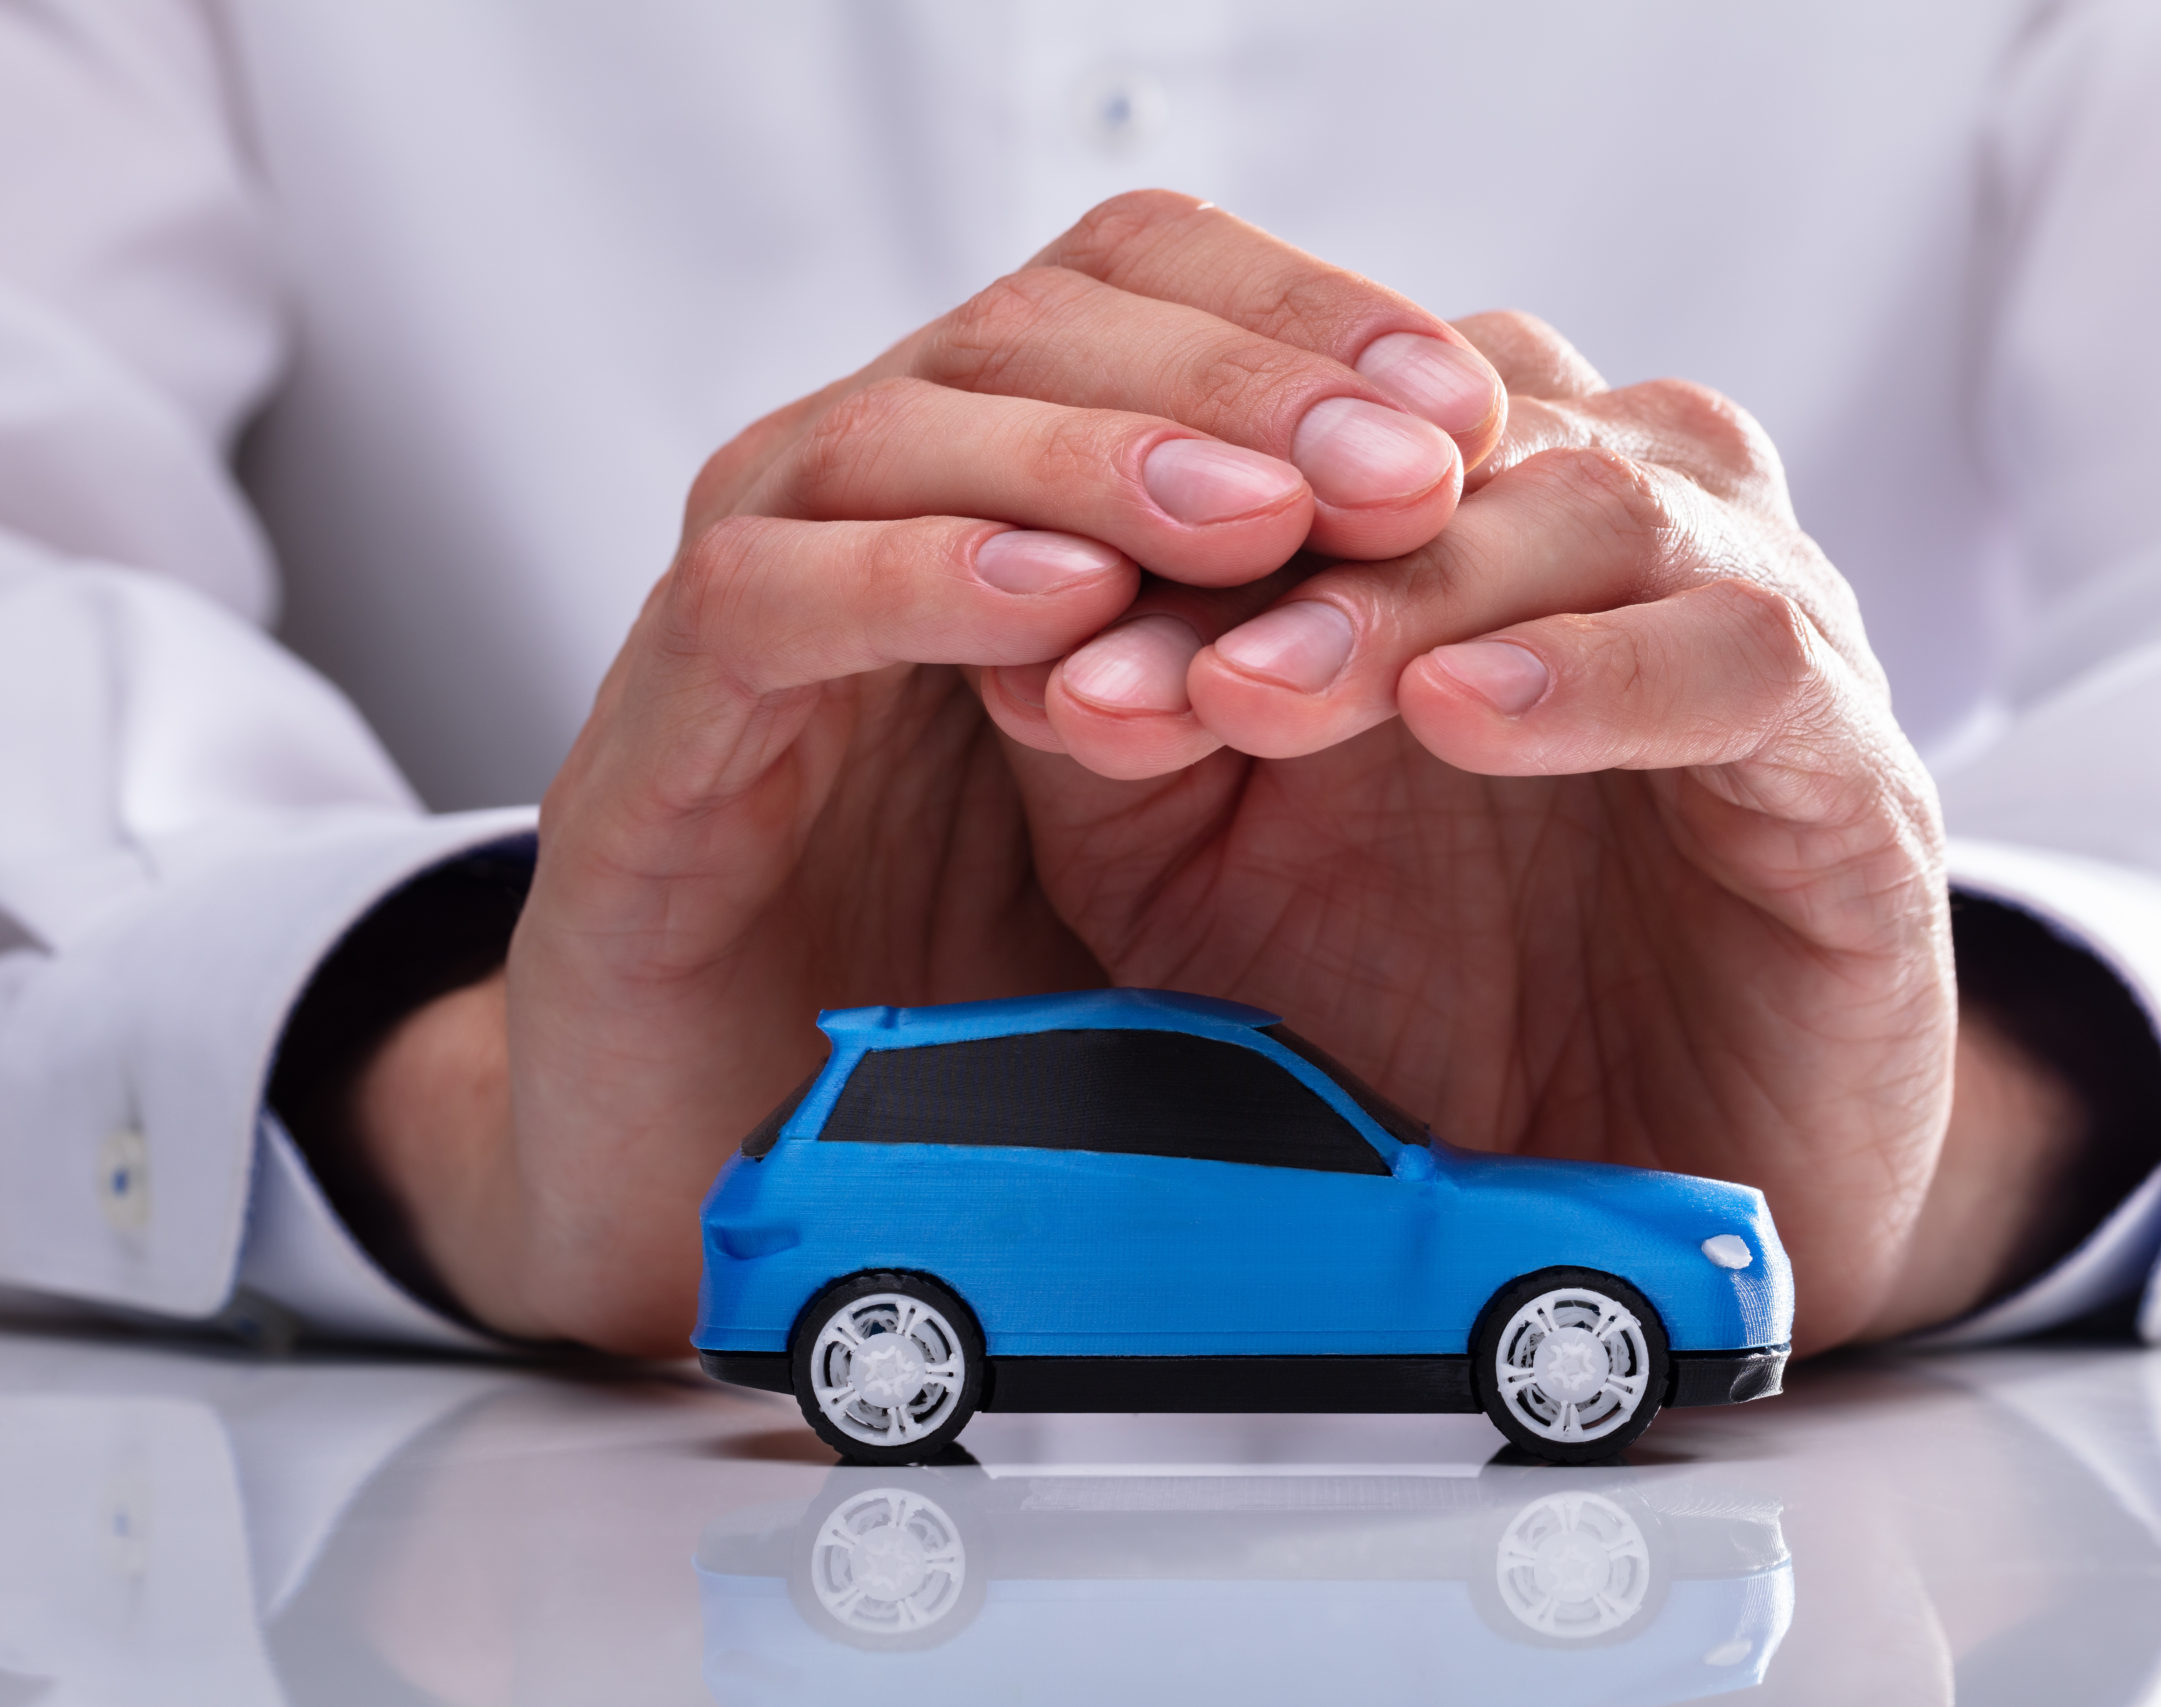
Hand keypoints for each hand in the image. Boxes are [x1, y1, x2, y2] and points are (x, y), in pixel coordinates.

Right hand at [353, 193, 1506, 1351]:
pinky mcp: (653, 739)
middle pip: (1033, 322)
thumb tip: (1507, 610)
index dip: (1302, 317)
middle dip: (1236, 379)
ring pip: (901, 429)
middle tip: (1401, 461)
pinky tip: (1068, 611)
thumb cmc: (964, 987)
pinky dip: (921, 583)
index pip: (1136, 287)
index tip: (1462, 400)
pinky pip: (773, 601)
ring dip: (1098, 459)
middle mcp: (860, 505)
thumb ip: (1274, 691)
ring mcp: (748, 602)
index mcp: (993, 492)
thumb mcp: (1171, 827)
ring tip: (1263, 522)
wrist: (718, 1165)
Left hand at [963, 310, 1959, 1349]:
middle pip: (1449, 442)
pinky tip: (1472, 716)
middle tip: (1131, 647)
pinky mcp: (1854, 763)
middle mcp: (1612, 533)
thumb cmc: (1426, 1009)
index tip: (1018, 606)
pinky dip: (1599, 673)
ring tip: (1266, 688)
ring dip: (1416, 592)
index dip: (1164, 504)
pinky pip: (1744, 656)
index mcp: (1462, 526)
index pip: (1317, 429)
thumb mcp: (1210, 872)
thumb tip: (999, 621)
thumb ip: (1125, 737)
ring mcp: (1748, 624)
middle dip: (1273, 533)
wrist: (1636, 1200)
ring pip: (1599, 507)